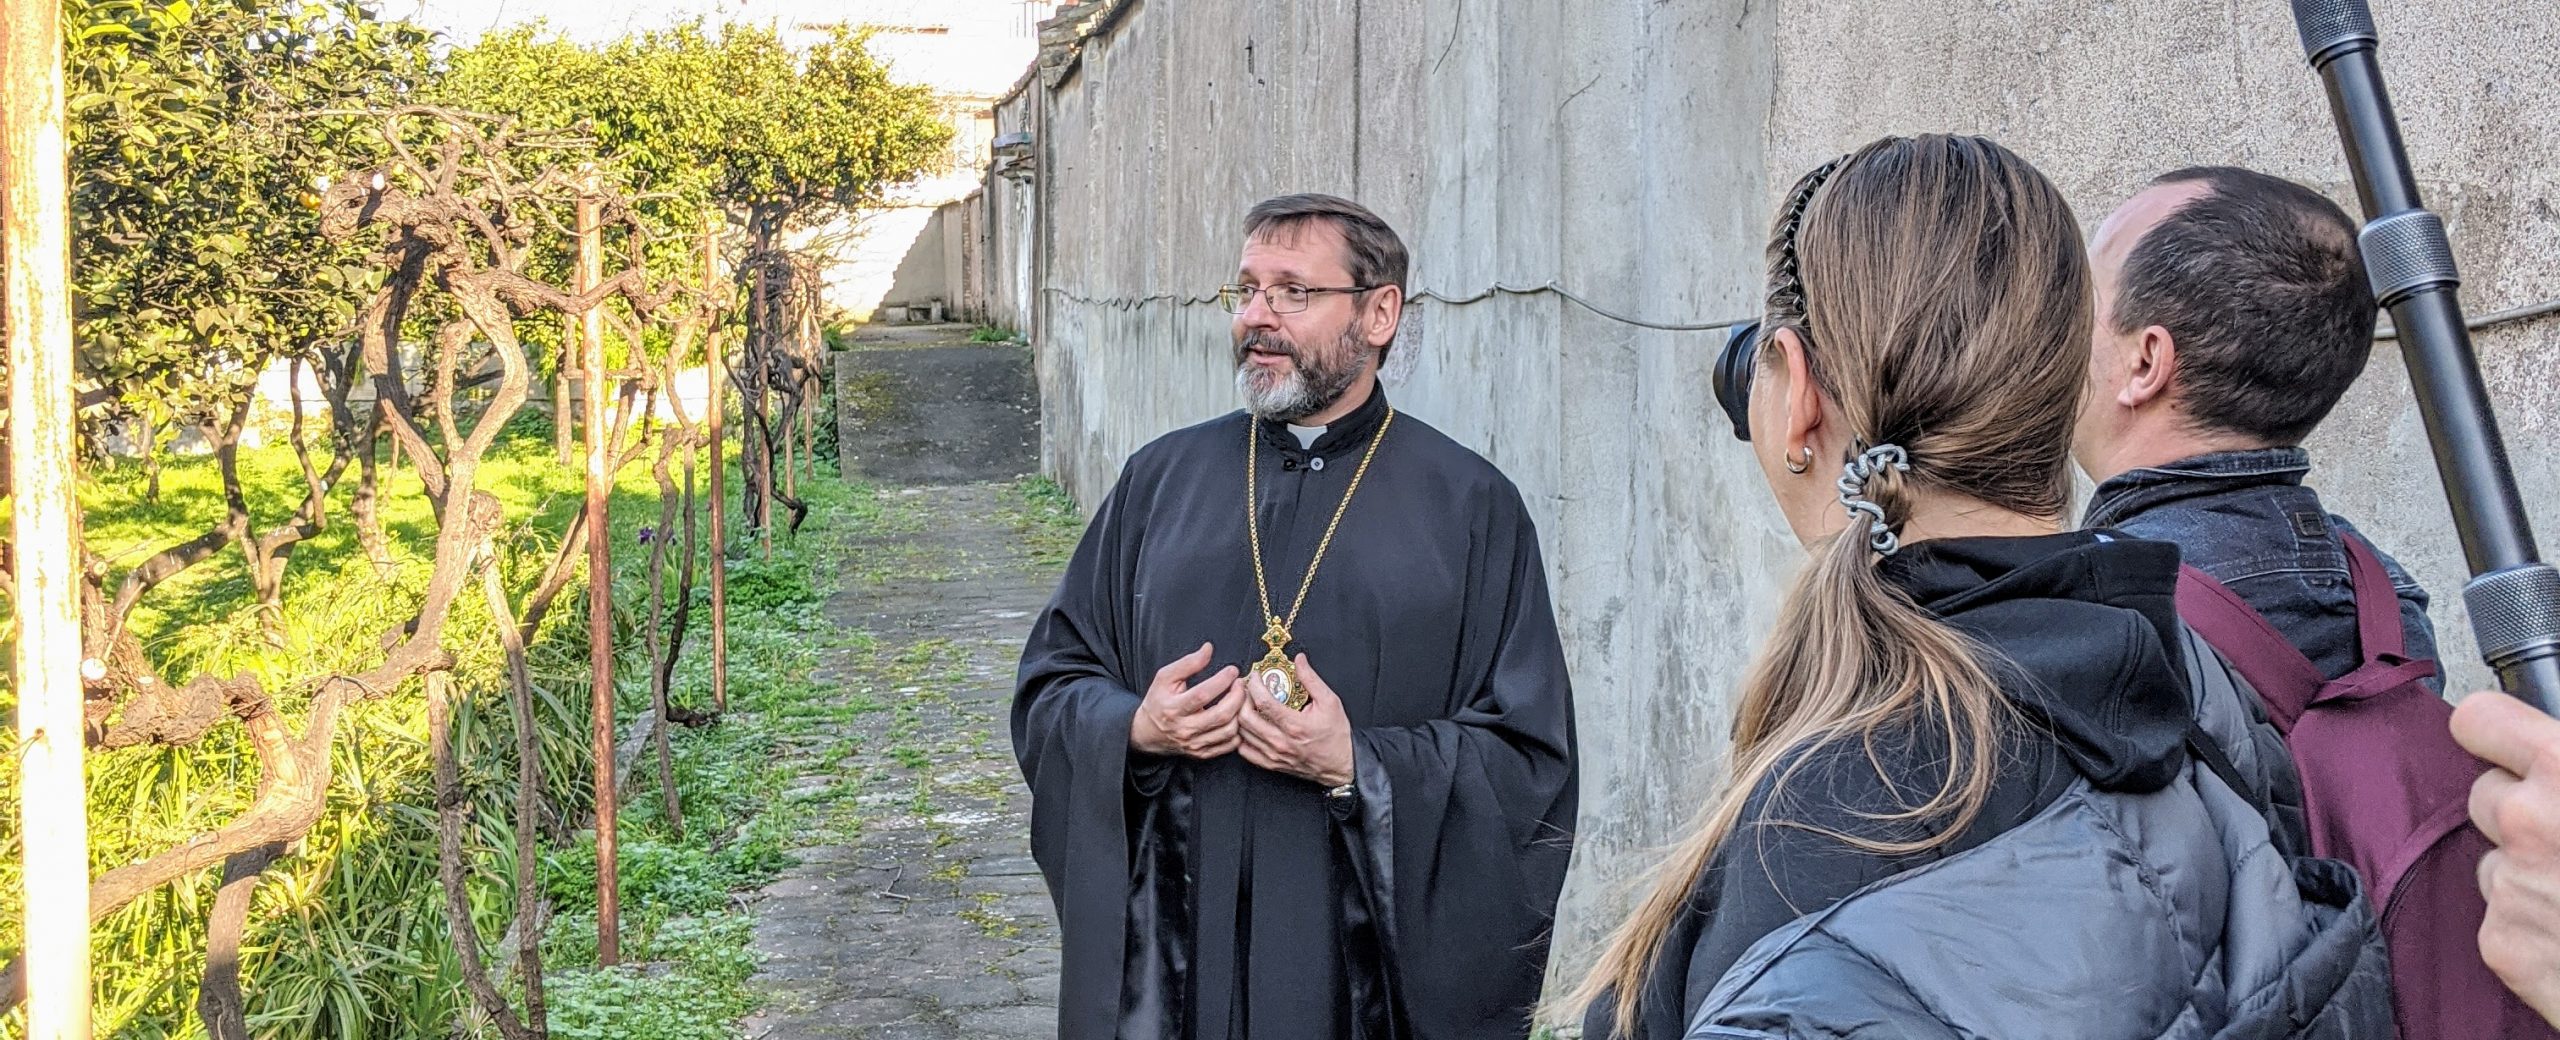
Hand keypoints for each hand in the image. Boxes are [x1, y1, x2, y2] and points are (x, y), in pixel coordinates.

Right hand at [1128, 642, 1242, 758]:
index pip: (1202, 695)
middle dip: (1237, 697)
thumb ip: (1188, 663)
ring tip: (1240, 699)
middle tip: (1240, 684)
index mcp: (1173, 708)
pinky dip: (1238, 731)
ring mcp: (1194, 744)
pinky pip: (1229, 745)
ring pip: (1228, 731)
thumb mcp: (1165, 677)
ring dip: (1240, 713)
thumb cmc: (1158, 701)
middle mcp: (1185, 729)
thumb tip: (1208, 649)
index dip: (1221, 681)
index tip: (1232, 670)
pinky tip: (1236, 717)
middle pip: (1220, 715)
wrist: (1147, 732)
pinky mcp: (1202, 753)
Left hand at [1239, 654, 1354, 787]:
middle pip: (1247, 718)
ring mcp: (1274, 754)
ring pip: (1242, 734)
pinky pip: (1245, 751)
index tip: (1255, 676)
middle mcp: (1281, 741)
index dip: (1255, 685)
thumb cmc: (1336, 735)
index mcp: (1295, 725)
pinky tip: (1248, 726)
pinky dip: (1241, 737)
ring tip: (1246, 704)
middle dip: (1242, 698)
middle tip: (1245, 688)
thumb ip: (1311, 679)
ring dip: (1240, 716)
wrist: (1341, 765)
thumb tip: (1299, 661)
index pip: (1264, 702)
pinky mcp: (1271, 763)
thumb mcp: (1330, 701)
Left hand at [2453, 690, 2559, 1024]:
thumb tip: (2559, 749)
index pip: (2478, 722)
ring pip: (2495, 860)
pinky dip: (2533, 926)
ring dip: (2529, 872)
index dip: (2496, 736)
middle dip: (2525, 812)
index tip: (2509, 748)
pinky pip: (2502, 918)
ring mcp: (2511, 885)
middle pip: (2487, 797)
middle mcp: (2528, 822)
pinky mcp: (2504, 945)